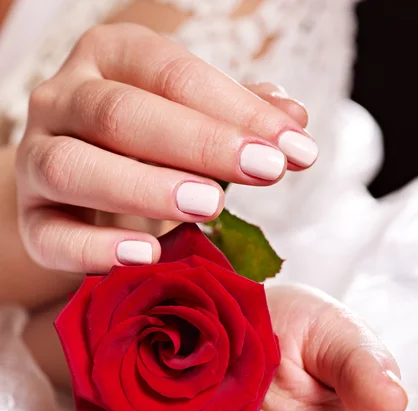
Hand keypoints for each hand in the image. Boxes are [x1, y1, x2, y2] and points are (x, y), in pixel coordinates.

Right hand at [15, 23, 315, 273]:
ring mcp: (37, 160)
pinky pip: (52, 235)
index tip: (296, 149)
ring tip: (209, 207)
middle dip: (199, 143)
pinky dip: (95, 248)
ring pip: (75, 167)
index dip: (237, 110)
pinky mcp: (31, 220)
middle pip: (121, 114)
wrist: (75, 180)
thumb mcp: (189, 118)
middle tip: (264, 170)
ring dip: (145, 188)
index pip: (172, 73)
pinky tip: (147, 254)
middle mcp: (62, 100)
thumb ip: (236, 116)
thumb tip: (294, 117)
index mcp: (108, 59)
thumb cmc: (142, 144)